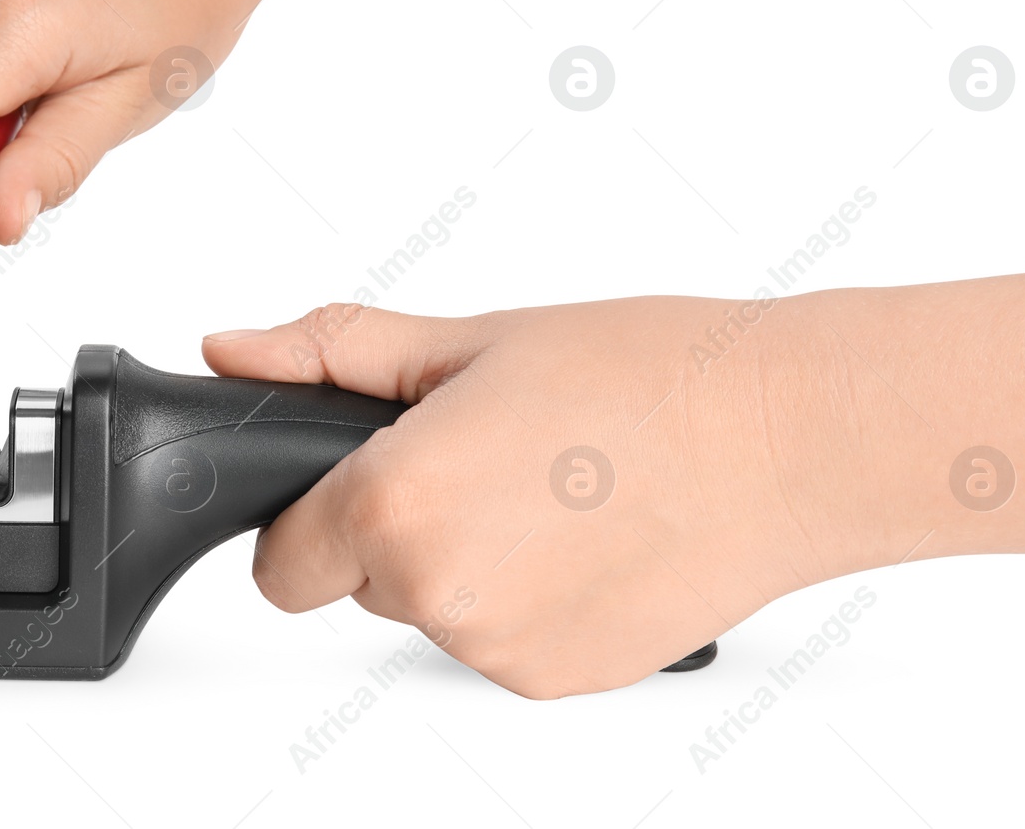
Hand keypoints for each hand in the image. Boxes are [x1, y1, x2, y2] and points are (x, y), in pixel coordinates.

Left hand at [200, 297, 890, 697]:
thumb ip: (333, 354)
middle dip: (399, 526)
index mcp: (397, 505)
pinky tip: (586, 536)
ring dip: (466, 561)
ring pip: (433, 612)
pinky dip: (524, 599)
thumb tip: (236, 352)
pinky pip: (498, 643)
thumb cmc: (652, 376)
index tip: (357, 484)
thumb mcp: (473, 342)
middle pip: (359, 583)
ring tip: (553, 487)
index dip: (310, 518)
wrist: (788, 438)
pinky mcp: (560, 682)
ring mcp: (501, 653)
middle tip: (488, 457)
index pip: (280, 565)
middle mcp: (439, 595)